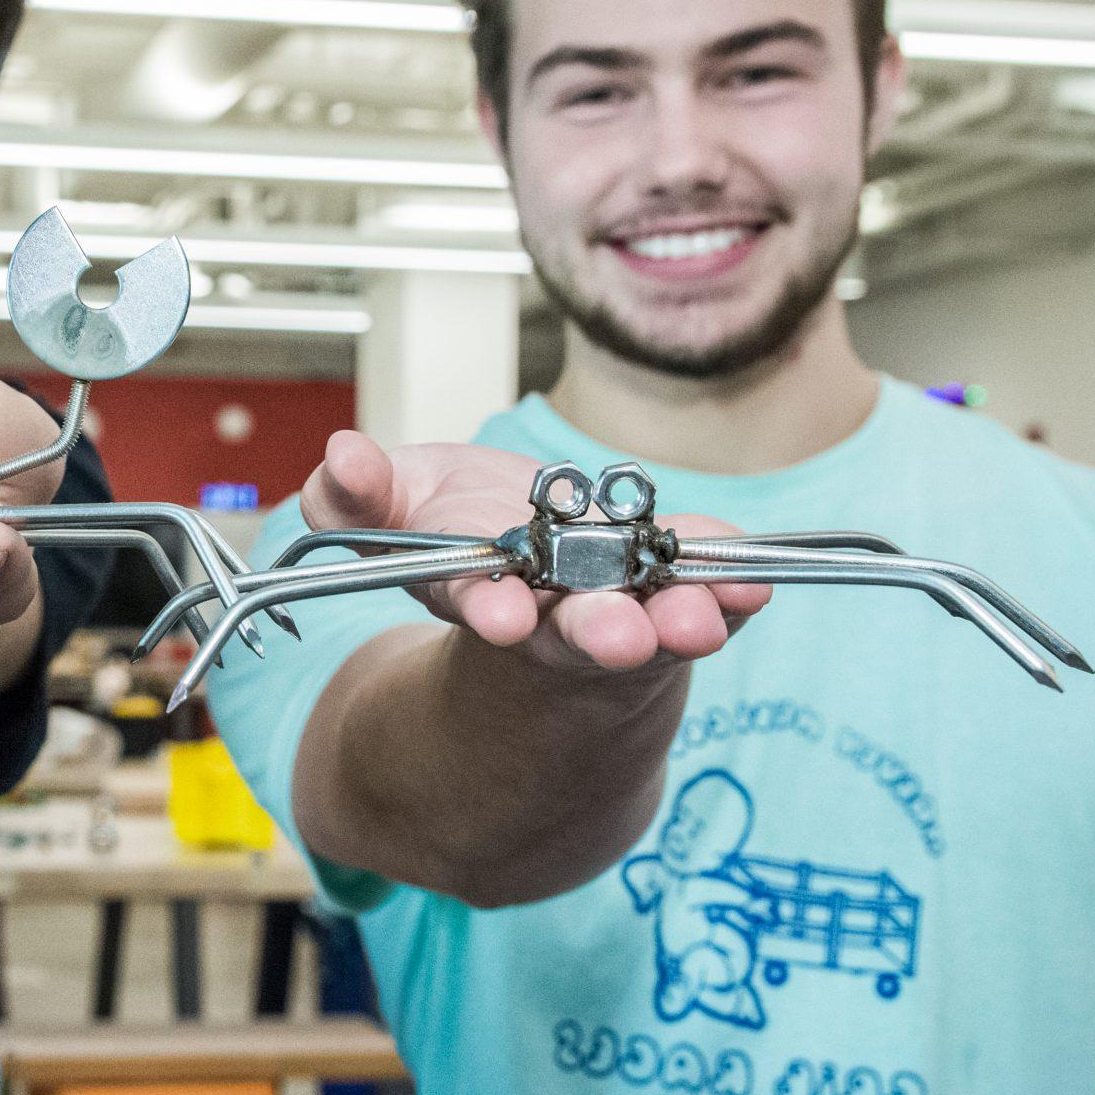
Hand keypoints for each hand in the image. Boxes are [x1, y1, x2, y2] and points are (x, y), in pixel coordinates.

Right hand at [300, 430, 769, 678]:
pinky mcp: (676, 586)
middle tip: (618, 637)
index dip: (491, 608)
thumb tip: (341, 458)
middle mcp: (554, 611)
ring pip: (652, 620)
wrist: (531, 559)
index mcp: (479, 593)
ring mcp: (621, 603)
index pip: (485, 604)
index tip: (502, 614)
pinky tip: (753, 576)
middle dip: (599, 633)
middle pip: (578, 629)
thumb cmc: (456, 527)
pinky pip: (709, 587)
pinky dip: (732, 583)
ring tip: (700, 618)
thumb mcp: (393, 504)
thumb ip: (358, 493)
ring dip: (678, 619)